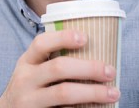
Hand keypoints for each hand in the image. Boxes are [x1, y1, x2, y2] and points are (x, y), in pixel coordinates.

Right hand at [0, 29, 119, 107]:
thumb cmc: (29, 88)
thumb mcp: (32, 71)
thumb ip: (51, 62)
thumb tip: (95, 53)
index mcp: (26, 62)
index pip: (41, 43)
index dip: (63, 38)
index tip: (85, 37)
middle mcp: (25, 79)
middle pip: (58, 67)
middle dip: (89, 68)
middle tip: (110, 71)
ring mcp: (30, 100)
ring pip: (64, 93)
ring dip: (93, 92)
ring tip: (113, 93)